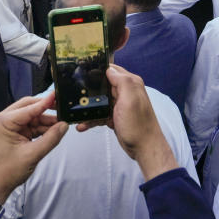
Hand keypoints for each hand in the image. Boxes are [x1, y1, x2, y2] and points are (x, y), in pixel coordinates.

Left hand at [0, 94, 67, 204]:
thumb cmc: (7, 171)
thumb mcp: (32, 155)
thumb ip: (50, 139)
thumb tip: (64, 126)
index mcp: (4, 121)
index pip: (29, 108)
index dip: (45, 102)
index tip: (57, 95)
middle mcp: (5, 120)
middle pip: (30, 107)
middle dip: (46, 110)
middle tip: (62, 109)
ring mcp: (9, 126)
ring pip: (32, 116)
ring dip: (46, 121)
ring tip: (61, 125)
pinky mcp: (14, 133)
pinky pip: (31, 125)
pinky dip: (42, 128)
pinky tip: (53, 131)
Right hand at [77, 65, 178, 180]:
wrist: (143, 148)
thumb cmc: (138, 125)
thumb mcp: (130, 100)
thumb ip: (122, 81)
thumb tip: (109, 69)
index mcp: (130, 84)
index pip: (111, 70)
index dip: (97, 70)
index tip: (82, 72)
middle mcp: (125, 92)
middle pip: (102, 86)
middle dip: (89, 91)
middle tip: (74, 95)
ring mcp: (119, 105)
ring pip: (99, 101)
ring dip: (88, 108)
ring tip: (76, 113)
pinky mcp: (115, 116)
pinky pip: (100, 114)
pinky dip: (91, 119)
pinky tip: (82, 125)